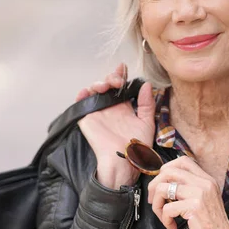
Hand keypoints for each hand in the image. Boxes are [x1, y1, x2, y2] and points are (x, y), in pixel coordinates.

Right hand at [76, 63, 154, 188]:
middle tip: (117, 81)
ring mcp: (98, 112)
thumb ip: (147, 103)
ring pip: (94, 90)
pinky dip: (82, 94)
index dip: (120, 74)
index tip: (124, 67)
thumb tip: (146, 84)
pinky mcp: (87, 118)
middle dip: (111, 77)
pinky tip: (88, 91)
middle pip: (107, 85)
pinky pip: (81, 103)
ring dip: (99, 83)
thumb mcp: (147, 123)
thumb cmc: (137, 146)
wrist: (124, 161)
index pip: (121, 86)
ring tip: (106, 86)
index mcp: (124, 108)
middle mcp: (110, 108)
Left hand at [147, 156, 228, 228]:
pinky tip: (172, 226)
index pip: (183, 161)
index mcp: (207, 180)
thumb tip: (166, 182)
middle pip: (169, 171)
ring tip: (163, 216)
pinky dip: (165, 219)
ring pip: (163, 188)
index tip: (161, 183)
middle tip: (153, 200)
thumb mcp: (204, 201)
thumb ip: (191, 188)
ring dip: (157, 204)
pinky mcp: (195, 207)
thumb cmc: (211, 227)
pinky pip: (167, 208)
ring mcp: (200, 193)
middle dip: (155, 185)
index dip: (166, 169)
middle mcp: (204, 183)